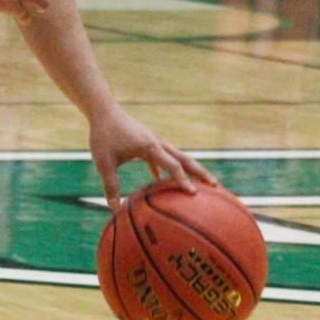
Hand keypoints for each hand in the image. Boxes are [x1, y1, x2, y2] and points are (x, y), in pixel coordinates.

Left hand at [88, 103, 215, 213]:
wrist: (103, 110)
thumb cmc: (103, 135)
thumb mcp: (104, 163)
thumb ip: (110, 186)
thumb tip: (114, 210)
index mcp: (150, 147)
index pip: (172, 165)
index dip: (183, 180)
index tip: (193, 194)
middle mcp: (157, 143)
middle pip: (184, 159)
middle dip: (200, 172)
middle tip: (216, 185)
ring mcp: (154, 141)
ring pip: (177, 157)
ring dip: (189, 169)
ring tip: (199, 183)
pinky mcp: (147, 142)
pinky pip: (162, 157)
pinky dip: (166, 168)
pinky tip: (160, 181)